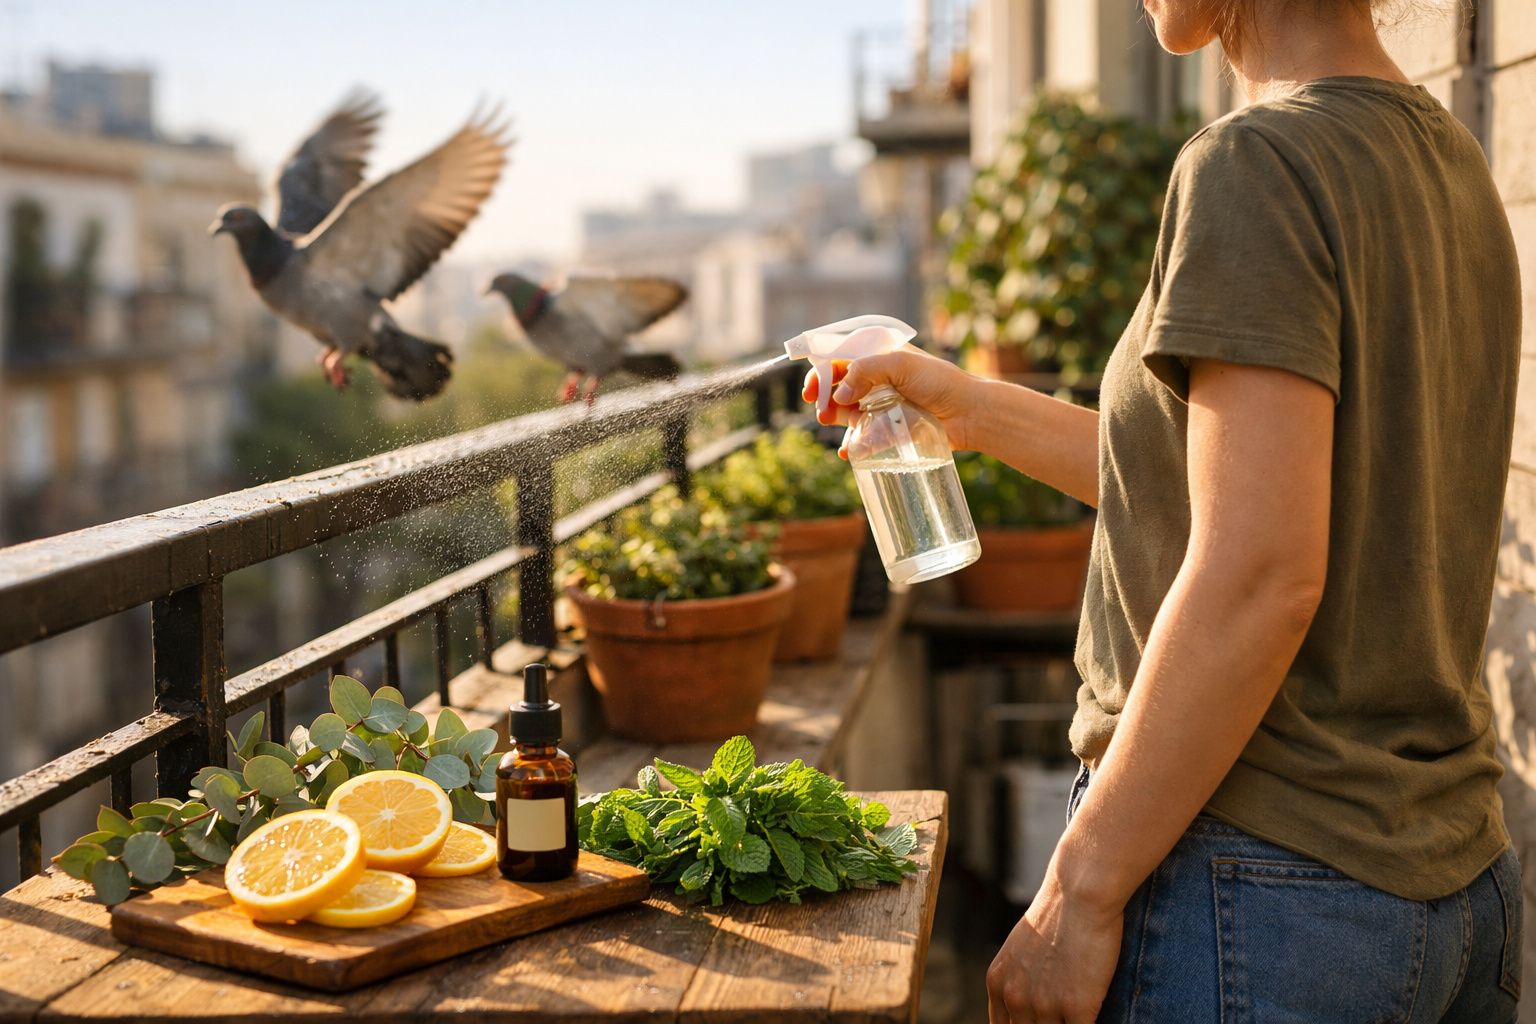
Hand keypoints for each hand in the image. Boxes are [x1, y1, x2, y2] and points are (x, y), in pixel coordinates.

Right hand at [800, 347, 982, 454]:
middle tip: (821, 410)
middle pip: (836, 385)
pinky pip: (862, 436)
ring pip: (845, 411)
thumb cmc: (940, 383)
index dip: (820, 371)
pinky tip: (850, 451)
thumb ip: (866, 371)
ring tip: (830, 423)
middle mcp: (876, 378)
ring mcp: (880, 404)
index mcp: (878, 355)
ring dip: (834, 418)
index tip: (811, 390)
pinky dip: (853, 444)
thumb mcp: (901, 366)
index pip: (839, 357)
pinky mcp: (888, 428)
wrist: (969, 414)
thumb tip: (839, 394)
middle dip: (823, 397)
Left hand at [986, 872, 1122, 1023]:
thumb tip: (1025, 1004)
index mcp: (998, 983)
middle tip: (1057, 1018)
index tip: (1037, 1023)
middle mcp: (1015, 997)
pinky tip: (1091, 1015)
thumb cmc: (1057, 915)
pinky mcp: (1076, 1007)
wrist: (1080, 894)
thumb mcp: (1020, 949)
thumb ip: (1017, 979)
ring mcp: (1044, 1005)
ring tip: (1075, 1016)